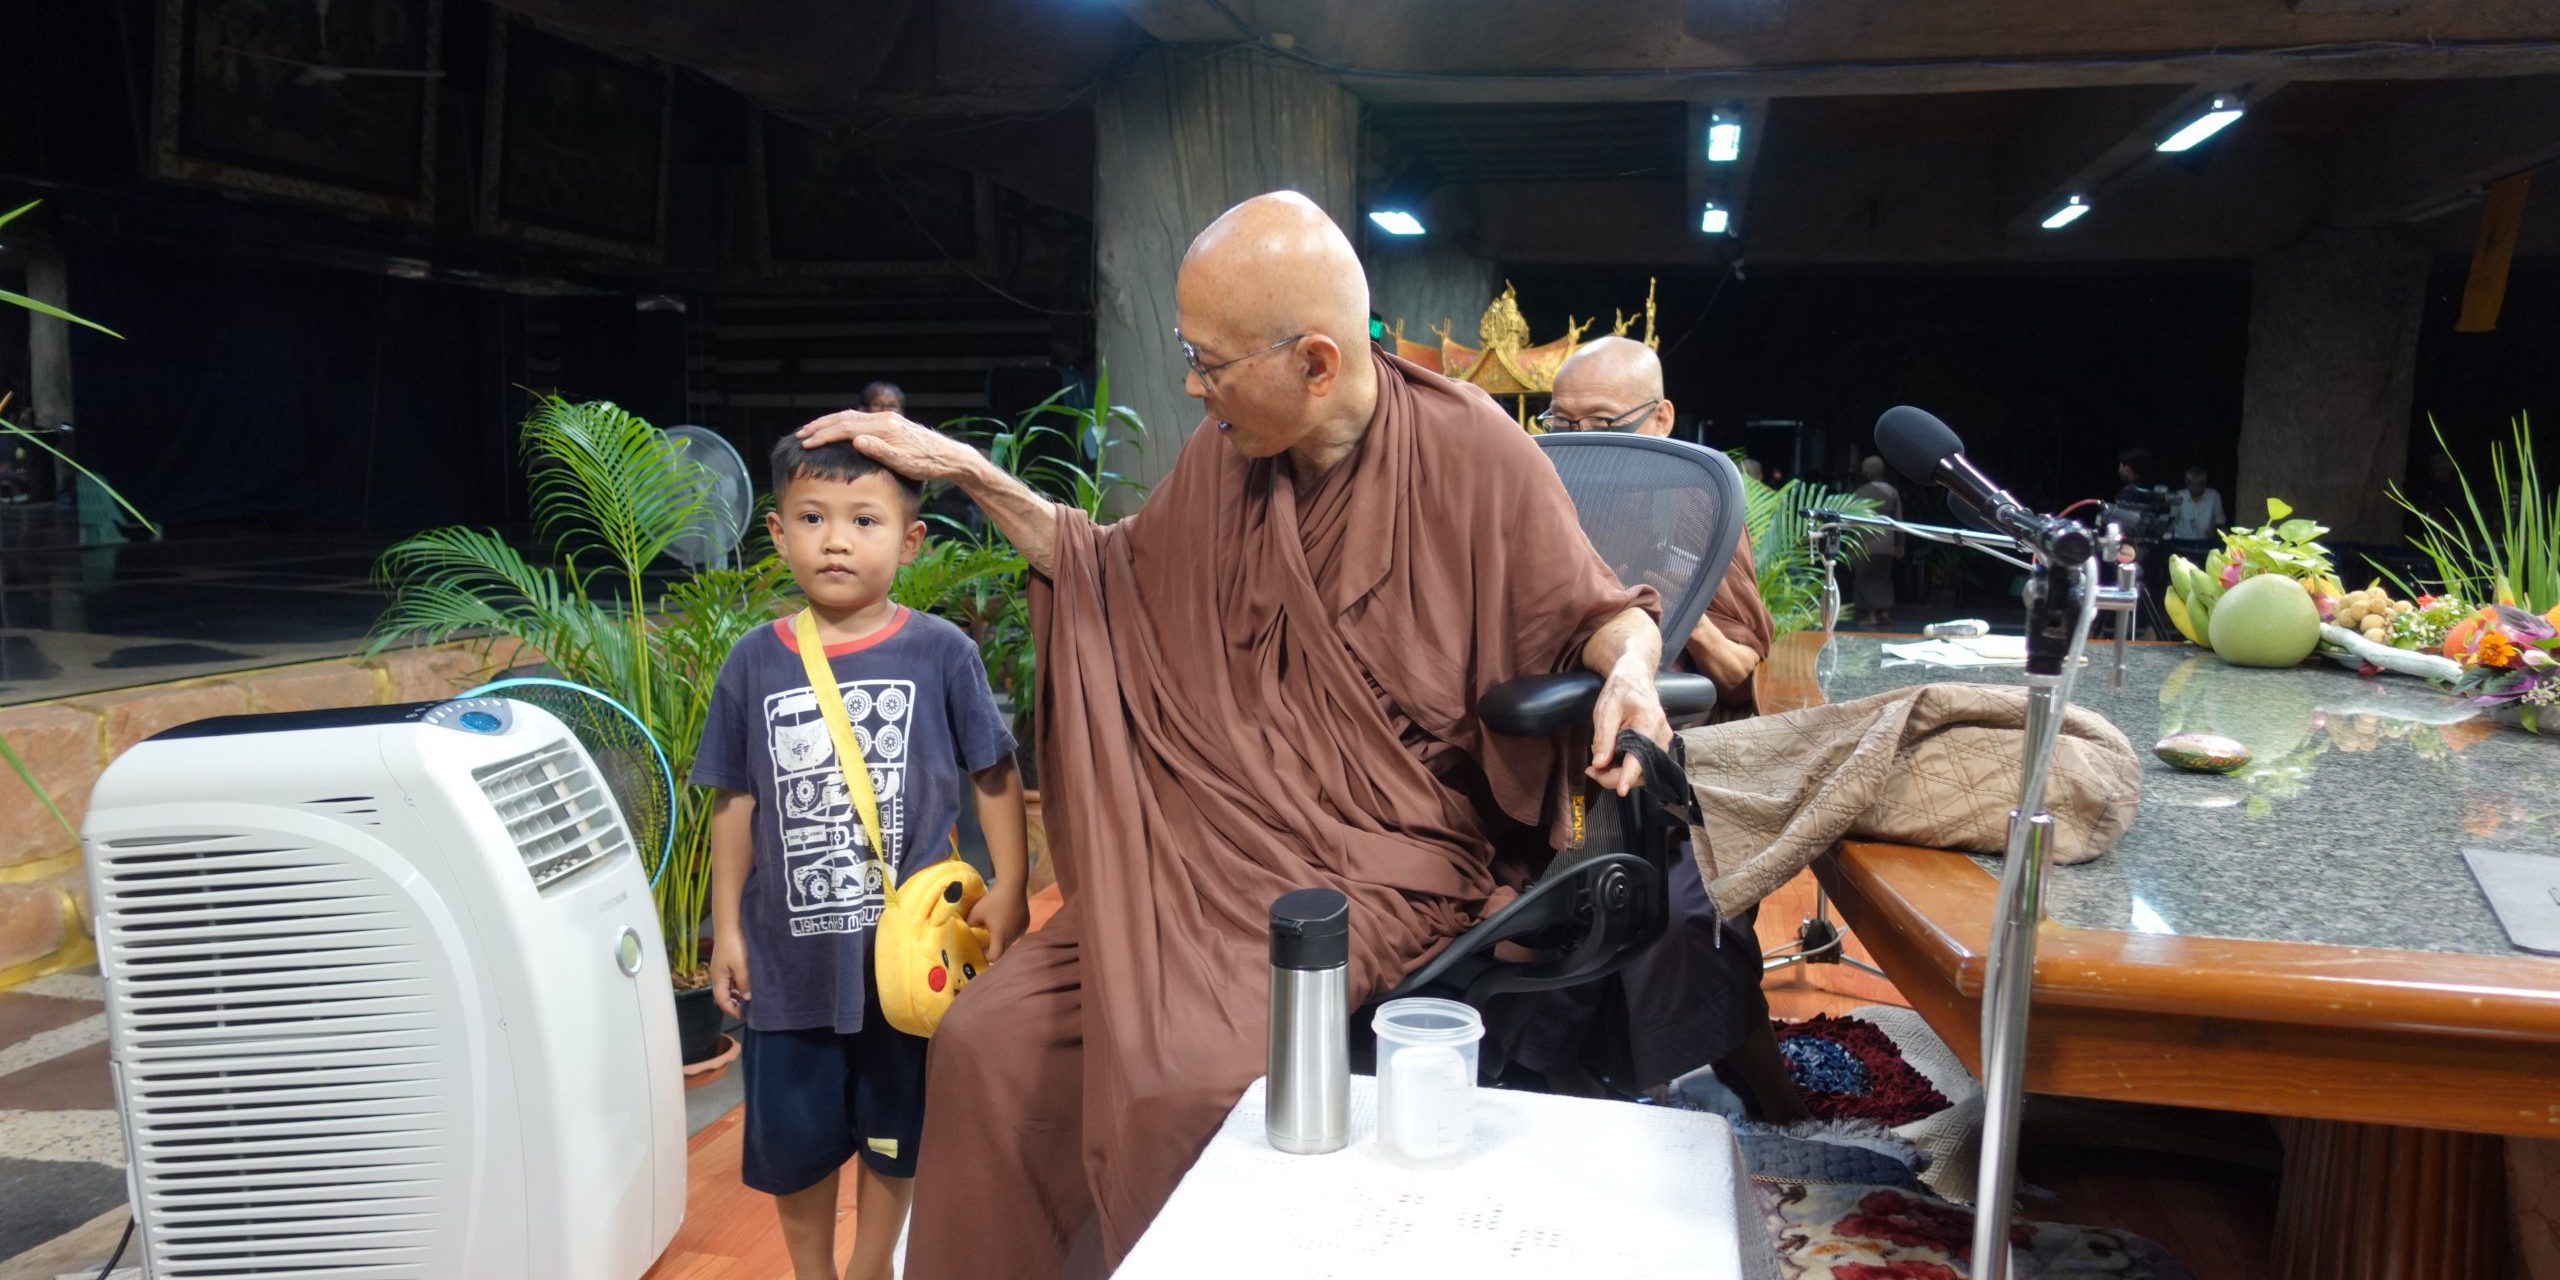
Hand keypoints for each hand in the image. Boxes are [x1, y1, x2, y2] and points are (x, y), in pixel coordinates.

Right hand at [709, 939, 750, 1016]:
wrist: (731, 924)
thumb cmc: (734, 945)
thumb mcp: (741, 966)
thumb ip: (744, 983)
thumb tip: (748, 998)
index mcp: (718, 979)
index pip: (722, 1002)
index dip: (732, 1010)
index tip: (745, 1016)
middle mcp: (719, 976)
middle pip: (726, 996)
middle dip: (737, 1003)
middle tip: (752, 1009)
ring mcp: (723, 969)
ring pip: (731, 987)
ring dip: (740, 994)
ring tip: (754, 998)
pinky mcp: (729, 962)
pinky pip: (734, 979)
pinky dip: (741, 984)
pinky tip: (751, 984)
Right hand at [795, 410, 981, 483]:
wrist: (950, 457)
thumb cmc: (928, 465)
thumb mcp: (904, 463)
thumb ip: (880, 451)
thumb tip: (855, 440)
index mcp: (884, 428)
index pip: (847, 428)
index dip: (825, 435)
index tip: (807, 443)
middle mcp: (884, 419)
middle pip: (844, 417)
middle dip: (820, 426)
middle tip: (800, 435)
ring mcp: (887, 420)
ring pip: (851, 416)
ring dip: (829, 423)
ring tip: (811, 432)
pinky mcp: (890, 424)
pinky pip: (860, 420)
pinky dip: (843, 423)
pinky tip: (836, 431)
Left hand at [967, 882, 1030, 961]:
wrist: (1012, 885)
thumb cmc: (993, 900)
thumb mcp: (976, 913)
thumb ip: (969, 925)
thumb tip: (965, 932)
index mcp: (1001, 936)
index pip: (995, 956)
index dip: (986, 956)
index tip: (980, 950)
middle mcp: (1013, 936)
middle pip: (1002, 949)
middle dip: (993, 947)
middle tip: (985, 940)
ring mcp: (1021, 930)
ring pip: (1009, 941)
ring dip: (1002, 939)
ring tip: (995, 928)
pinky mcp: (1025, 923)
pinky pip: (1016, 933)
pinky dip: (1009, 931)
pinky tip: (1004, 921)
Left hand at [1587, 659, 1672, 796]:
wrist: (1635, 677)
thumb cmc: (1620, 690)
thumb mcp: (1606, 710)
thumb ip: (1603, 738)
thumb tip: (1599, 763)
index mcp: (1649, 723)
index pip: (1640, 757)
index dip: (1628, 776)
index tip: (1621, 790)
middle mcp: (1661, 735)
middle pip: (1641, 769)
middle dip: (1615, 776)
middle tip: (1591, 770)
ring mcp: (1663, 740)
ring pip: (1643, 771)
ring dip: (1619, 774)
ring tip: (1598, 765)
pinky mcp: (1658, 745)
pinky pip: (1644, 764)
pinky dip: (1626, 768)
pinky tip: (1610, 760)